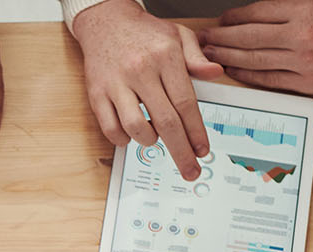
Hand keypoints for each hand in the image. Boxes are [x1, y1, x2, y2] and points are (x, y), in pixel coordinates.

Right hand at [70, 0, 222, 180]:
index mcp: (165, 57)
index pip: (186, 103)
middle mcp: (141, 71)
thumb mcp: (177, 36)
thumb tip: (215, 74)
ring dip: (150, 141)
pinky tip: (131, 135)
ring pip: (137, 127)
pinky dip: (123, 139)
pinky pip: (110, 128)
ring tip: (155, 139)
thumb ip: (197, 58)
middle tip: (190, 169)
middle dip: (181, 151)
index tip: (202, 150)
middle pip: (166, 122)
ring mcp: (117, 83)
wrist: (105, 21)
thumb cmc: (143, 32)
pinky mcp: (97, 93)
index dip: (196, 132)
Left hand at [198, 0, 312, 94]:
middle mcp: (304, 35)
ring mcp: (305, 62)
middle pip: (249, 37)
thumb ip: (291, 9)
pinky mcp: (308, 83)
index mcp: (308, 9)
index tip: (220, 21)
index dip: (233, 18)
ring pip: (254, 60)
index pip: (258, 12)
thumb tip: (255, 15)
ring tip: (210, 56)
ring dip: (227, 58)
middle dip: (221, 38)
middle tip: (203, 39)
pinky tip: (234, 72)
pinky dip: (247, 76)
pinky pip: (268, 80)